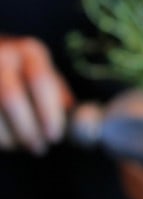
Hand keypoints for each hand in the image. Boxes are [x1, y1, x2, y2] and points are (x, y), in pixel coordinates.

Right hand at [0, 36, 72, 153]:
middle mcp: (3, 55)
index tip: (54, 137)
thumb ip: (59, 97)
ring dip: (8, 137)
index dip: (48, 114)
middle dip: (26, 130)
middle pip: (11, 99)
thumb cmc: (23, 71)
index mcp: (30, 51)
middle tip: (39, 148)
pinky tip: (6, 140)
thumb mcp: (44, 74)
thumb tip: (78, 122)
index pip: (41, 82)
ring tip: (20, 145)